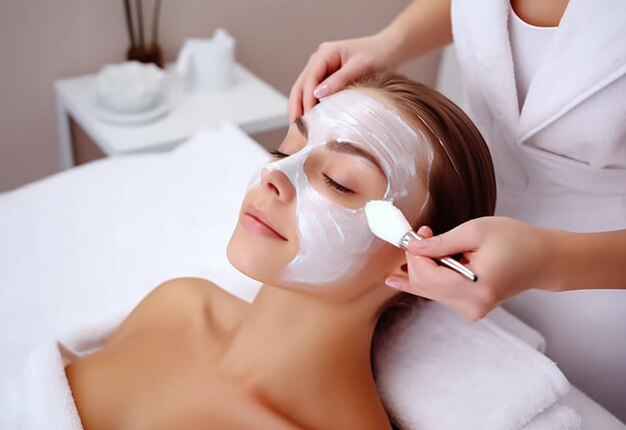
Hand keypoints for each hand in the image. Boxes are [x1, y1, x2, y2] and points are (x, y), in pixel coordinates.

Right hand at [288, 33, 396, 121]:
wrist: (389, 50)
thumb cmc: (378, 54)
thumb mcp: (360, 66)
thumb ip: (339, 79)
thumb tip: (318, 94)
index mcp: (325, 52)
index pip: (310, 78)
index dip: (306, 98)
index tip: (307, 116)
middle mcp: (319, 60)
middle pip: (300, 85)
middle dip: (296, 105)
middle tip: (294, 127)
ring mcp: (321, 70)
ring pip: (303, 90)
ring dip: (299, 107)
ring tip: (298, 127)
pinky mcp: (326, 79)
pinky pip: (312, 94)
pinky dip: (308, 106)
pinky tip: (309, 120)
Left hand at [385, 217, 550, 320]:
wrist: (543, 260)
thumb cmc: (517, 241)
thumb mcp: (476, 231)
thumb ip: (441, 242)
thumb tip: (413, 247)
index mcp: (476, 287)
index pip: (426, 276)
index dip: (415, 254)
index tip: (419, 233)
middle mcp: (471, 305)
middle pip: (423, 285)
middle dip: (416, 260)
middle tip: (425, 235)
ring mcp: (470, 310)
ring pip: (427, 290)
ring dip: (425, 266)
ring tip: (441, 245)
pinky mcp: (469, 308)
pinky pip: (438, 293)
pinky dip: (432, 276)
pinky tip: (425, 265)